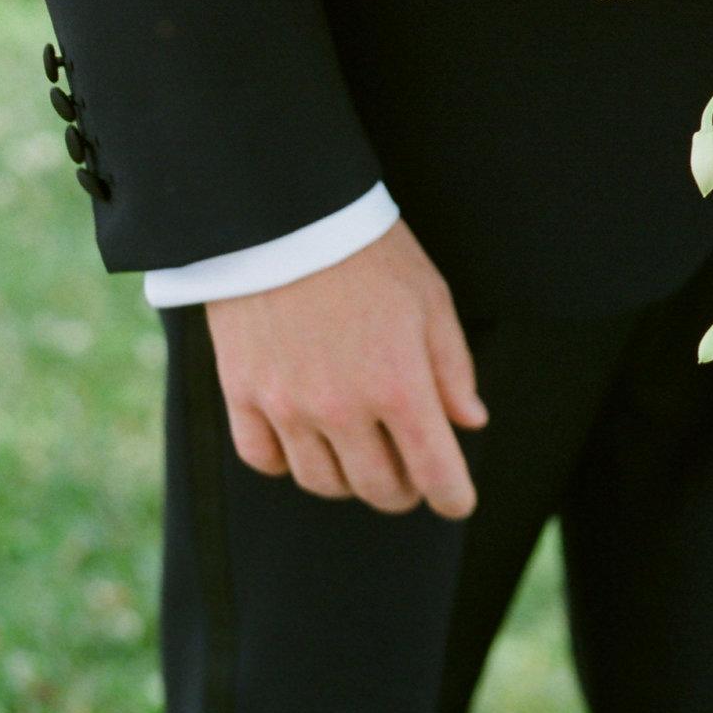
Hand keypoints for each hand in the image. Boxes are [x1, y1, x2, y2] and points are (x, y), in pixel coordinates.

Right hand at [206, 223, 486, 518]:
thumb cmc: (367, 249)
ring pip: (322, 482)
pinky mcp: (243, 394)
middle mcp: (343, 407)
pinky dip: (287, 461)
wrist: (286, 213)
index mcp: (399, 384)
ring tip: (361, 453)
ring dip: (349, 479)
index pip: (435, 472)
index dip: (453, 496)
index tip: (457, 499)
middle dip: (404, 490)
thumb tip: (469, 421)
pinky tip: (306, 440)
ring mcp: (288, 406)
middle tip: (411, 474)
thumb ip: (452, 368)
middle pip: (378, 487)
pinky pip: (264, 459)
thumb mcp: (430, 299)